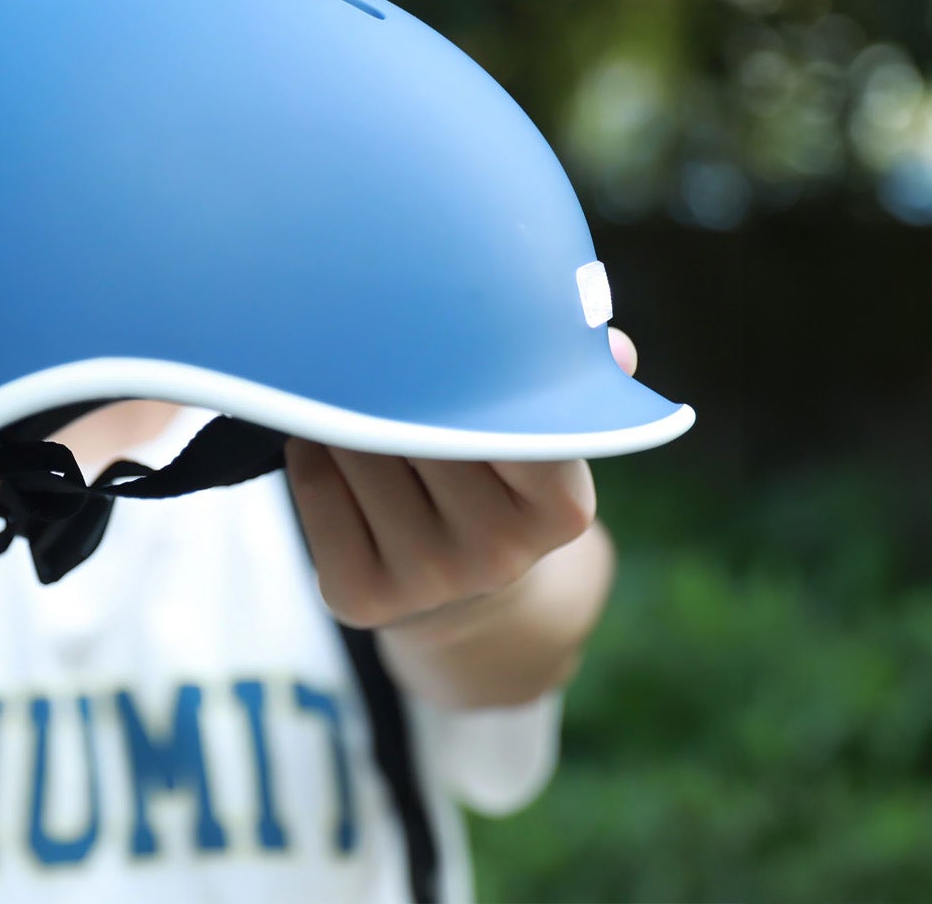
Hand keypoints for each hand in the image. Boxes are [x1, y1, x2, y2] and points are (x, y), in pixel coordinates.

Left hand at [285, 327, 634, 634]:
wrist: (464, 590)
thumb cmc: (500, 478)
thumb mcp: (546, 438)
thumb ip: (575, 386)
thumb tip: (618, 348)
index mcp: (560, 505)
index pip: (508, 413)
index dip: (465, 367)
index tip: (442, 334)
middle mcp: (498, 552)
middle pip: (418, 421)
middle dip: (391, 379)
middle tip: (382, 346)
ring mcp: (428, 580)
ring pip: (357, 448)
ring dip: (344, 412)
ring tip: (363, 407)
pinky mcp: (362, 596)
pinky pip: (314, 486)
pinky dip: (313, 456)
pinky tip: (337, 456)